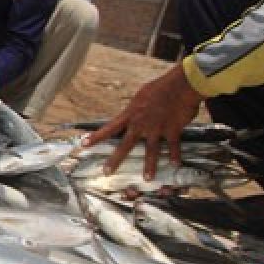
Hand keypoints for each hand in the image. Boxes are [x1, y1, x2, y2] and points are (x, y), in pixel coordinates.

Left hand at [83, 65, 203, 178]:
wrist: (180, 84)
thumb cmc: (161, 87)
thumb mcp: (142, 96)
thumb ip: (137, 109)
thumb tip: (135, 115)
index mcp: (131, 114)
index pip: (110, 128)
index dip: (96, 137)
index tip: (84, 144)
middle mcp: (141, 124)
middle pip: (125, 145)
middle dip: (115, 160)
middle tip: (106, 172)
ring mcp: (156, 128)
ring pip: (151, 151)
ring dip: (149, 166)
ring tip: (147, 179)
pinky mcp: (172, 130)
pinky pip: (173, 146)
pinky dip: (175, 155)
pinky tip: (175, 164)